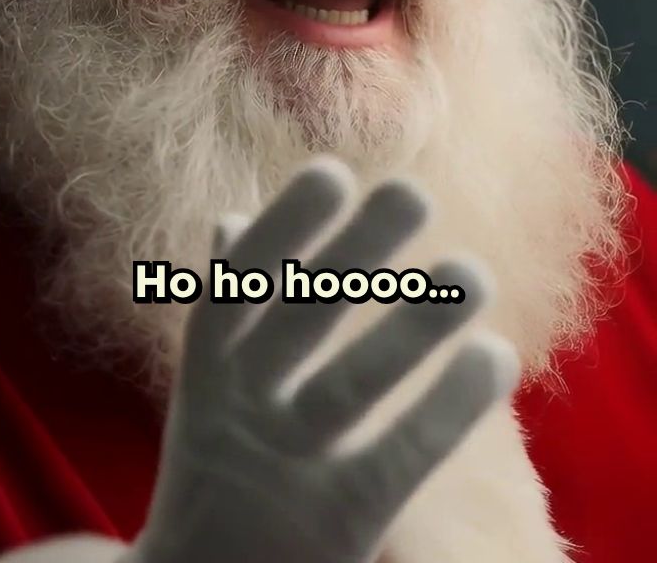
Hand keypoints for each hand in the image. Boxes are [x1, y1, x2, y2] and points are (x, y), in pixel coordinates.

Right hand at [130, 160, 518, 562]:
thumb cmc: (213, 474)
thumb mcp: (205, 392)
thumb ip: (224, 307)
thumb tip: (229, 217)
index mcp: (206, 374)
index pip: (236, 288)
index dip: (282, 230)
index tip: (331, 172)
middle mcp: (237, 416)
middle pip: (298, 323)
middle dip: (355, 256)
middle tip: (414, 194)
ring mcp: (283, 474)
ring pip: (349, 388)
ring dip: (411, 326)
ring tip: (474, 272)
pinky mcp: (336, 530)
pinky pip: (398, 460)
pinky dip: (446, 408)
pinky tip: (495, 355)